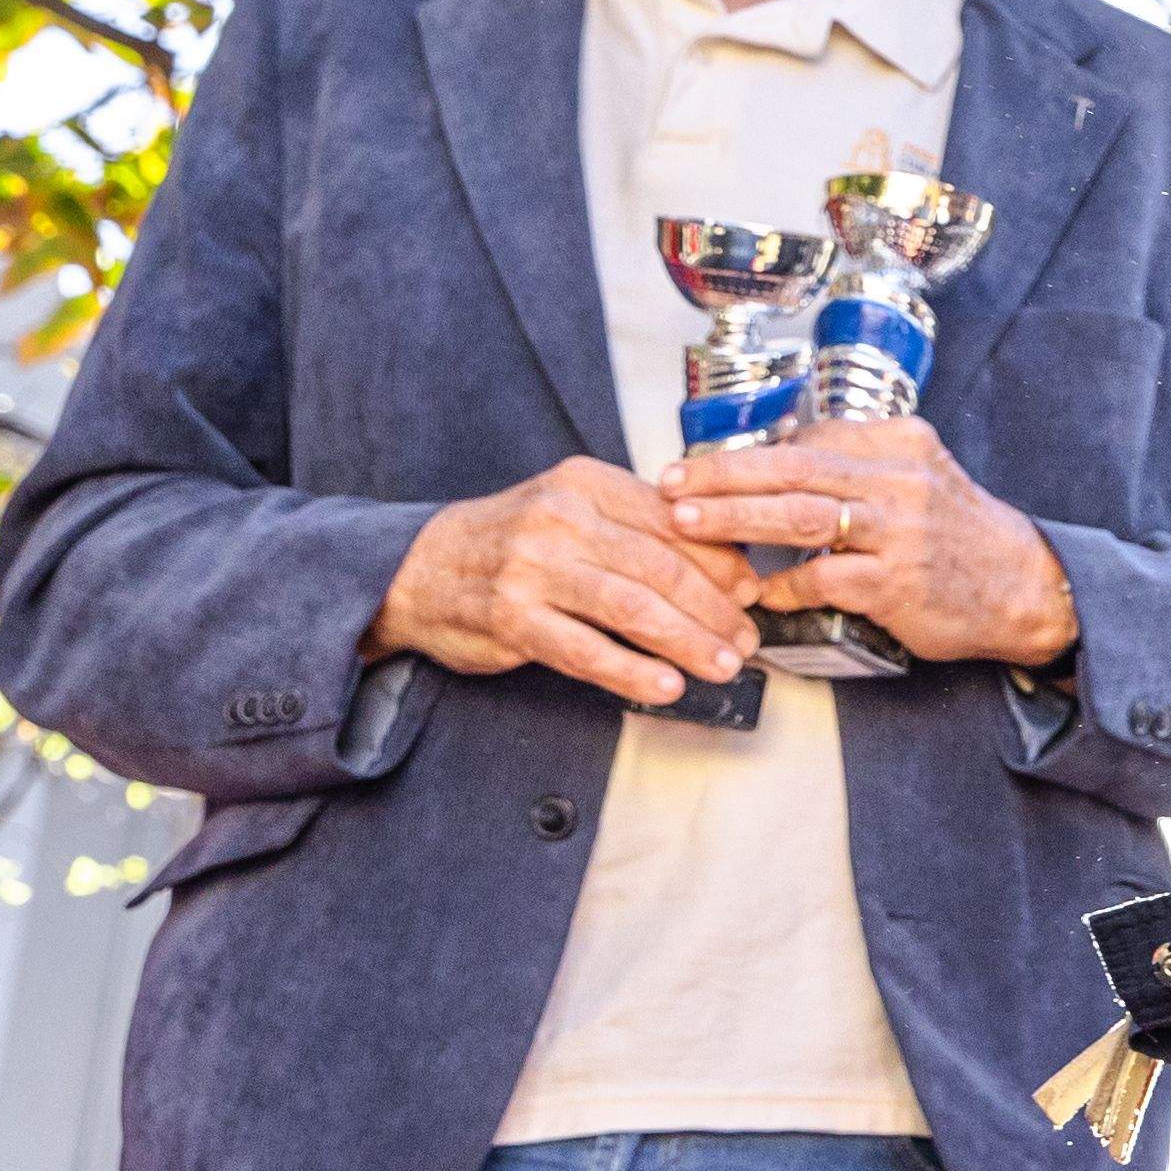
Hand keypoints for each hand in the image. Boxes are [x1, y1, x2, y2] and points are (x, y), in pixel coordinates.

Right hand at [366, 458, 757, 703]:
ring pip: (632, 609)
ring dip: (688, 643)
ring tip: (723, 666)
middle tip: (747, 639)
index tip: (753, 594)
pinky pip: (586, 651)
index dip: (725, 564)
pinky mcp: (511, 619)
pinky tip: (667, 685)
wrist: (418, 567)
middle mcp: (560, 519)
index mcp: (587, 484)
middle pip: (662, 568)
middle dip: (716, 611)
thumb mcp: (577, 512)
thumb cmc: (516, 542)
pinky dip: (634, 672)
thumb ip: (645, 530)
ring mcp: (532, 569)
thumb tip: (734, 568)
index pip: (676, 524)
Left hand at [664, 420, 1075, 666]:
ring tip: (688, 522)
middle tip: (670, 484)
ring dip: (735, 518)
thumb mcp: (918, 477)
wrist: (1025, 586)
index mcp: (901, 443)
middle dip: (722, 476)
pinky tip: (756, 593)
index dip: (744, 455)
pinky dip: (782, 586)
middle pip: (793, 467)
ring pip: (800, 515)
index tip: (698, 467)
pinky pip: (822, 580)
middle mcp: (901, 479)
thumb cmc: (959, 536)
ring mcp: (901, 531)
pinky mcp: (897, 582)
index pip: (807, 440)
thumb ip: (855, 468)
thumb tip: (771, 467)